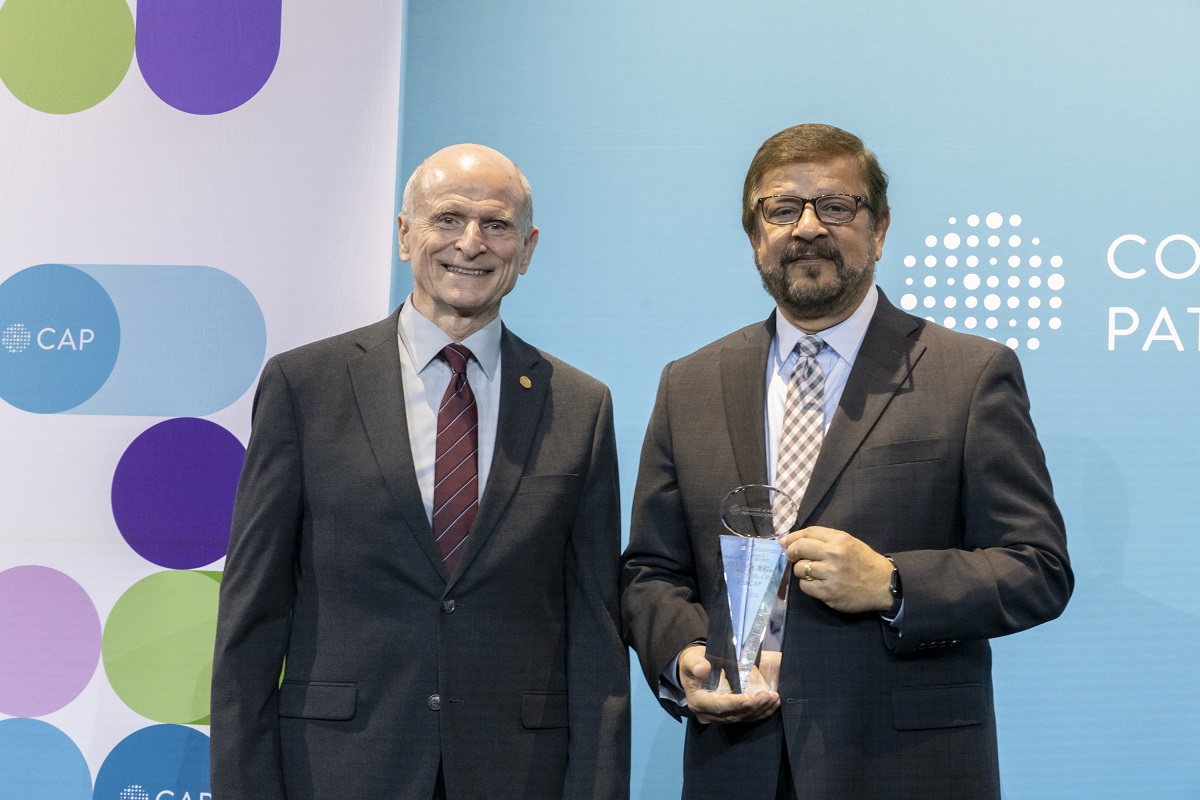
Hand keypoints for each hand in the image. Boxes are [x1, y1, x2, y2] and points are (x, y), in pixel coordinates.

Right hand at [677, 645, 779, 724]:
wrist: (694, 670)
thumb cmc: (693, 663)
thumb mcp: (691, 660)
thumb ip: (695, 664)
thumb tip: (702, 669)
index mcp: (698, 702)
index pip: (718, 706)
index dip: (734, 703)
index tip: (750, 698)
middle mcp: (708, 714)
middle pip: (733, 714)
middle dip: (752, 706)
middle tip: (768, 696)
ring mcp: (719, 718)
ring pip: (742, 717)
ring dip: (759, 709)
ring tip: (774, 698)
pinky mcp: (729, 717)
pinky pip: (746, 718)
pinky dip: (761, 712)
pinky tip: (773, 704)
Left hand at [778, 526, 893, 613]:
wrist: (883, 584)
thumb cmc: (864, 561)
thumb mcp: (849, 542)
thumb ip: (824, 539)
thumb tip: (793, 540)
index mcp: (839, 540)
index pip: (808, 533)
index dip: (792, 537)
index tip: (784, 542)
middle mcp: (834, 555)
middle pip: (799, 549)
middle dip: (792, 553)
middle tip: (793, 557)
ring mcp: (831, 575)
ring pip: (800, 570)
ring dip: (802, 571)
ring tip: (813, 572)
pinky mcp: (829, 593)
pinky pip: (805, 587)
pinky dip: (808, 585)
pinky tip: (818, 584)